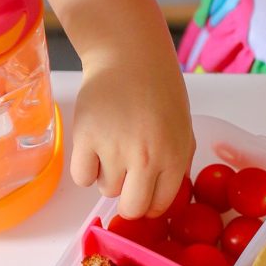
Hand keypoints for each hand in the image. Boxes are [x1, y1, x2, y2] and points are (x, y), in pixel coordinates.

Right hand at [70, 49, 194, 218]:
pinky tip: (94, 149)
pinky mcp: (86, 137)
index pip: (159, 205)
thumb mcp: (183, 130)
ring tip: (113, 148)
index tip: (144, 194)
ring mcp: (114, 148)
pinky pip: (82, 177)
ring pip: (106, 191)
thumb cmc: (160, 93)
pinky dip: (86, 168)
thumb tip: (163, 198)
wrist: (130, 56)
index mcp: (174, 157)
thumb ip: (178, 165)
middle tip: (126, 183)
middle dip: (129, 202)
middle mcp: (146, 157)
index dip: (150, 204)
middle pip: (131, 209)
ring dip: (108, 177)